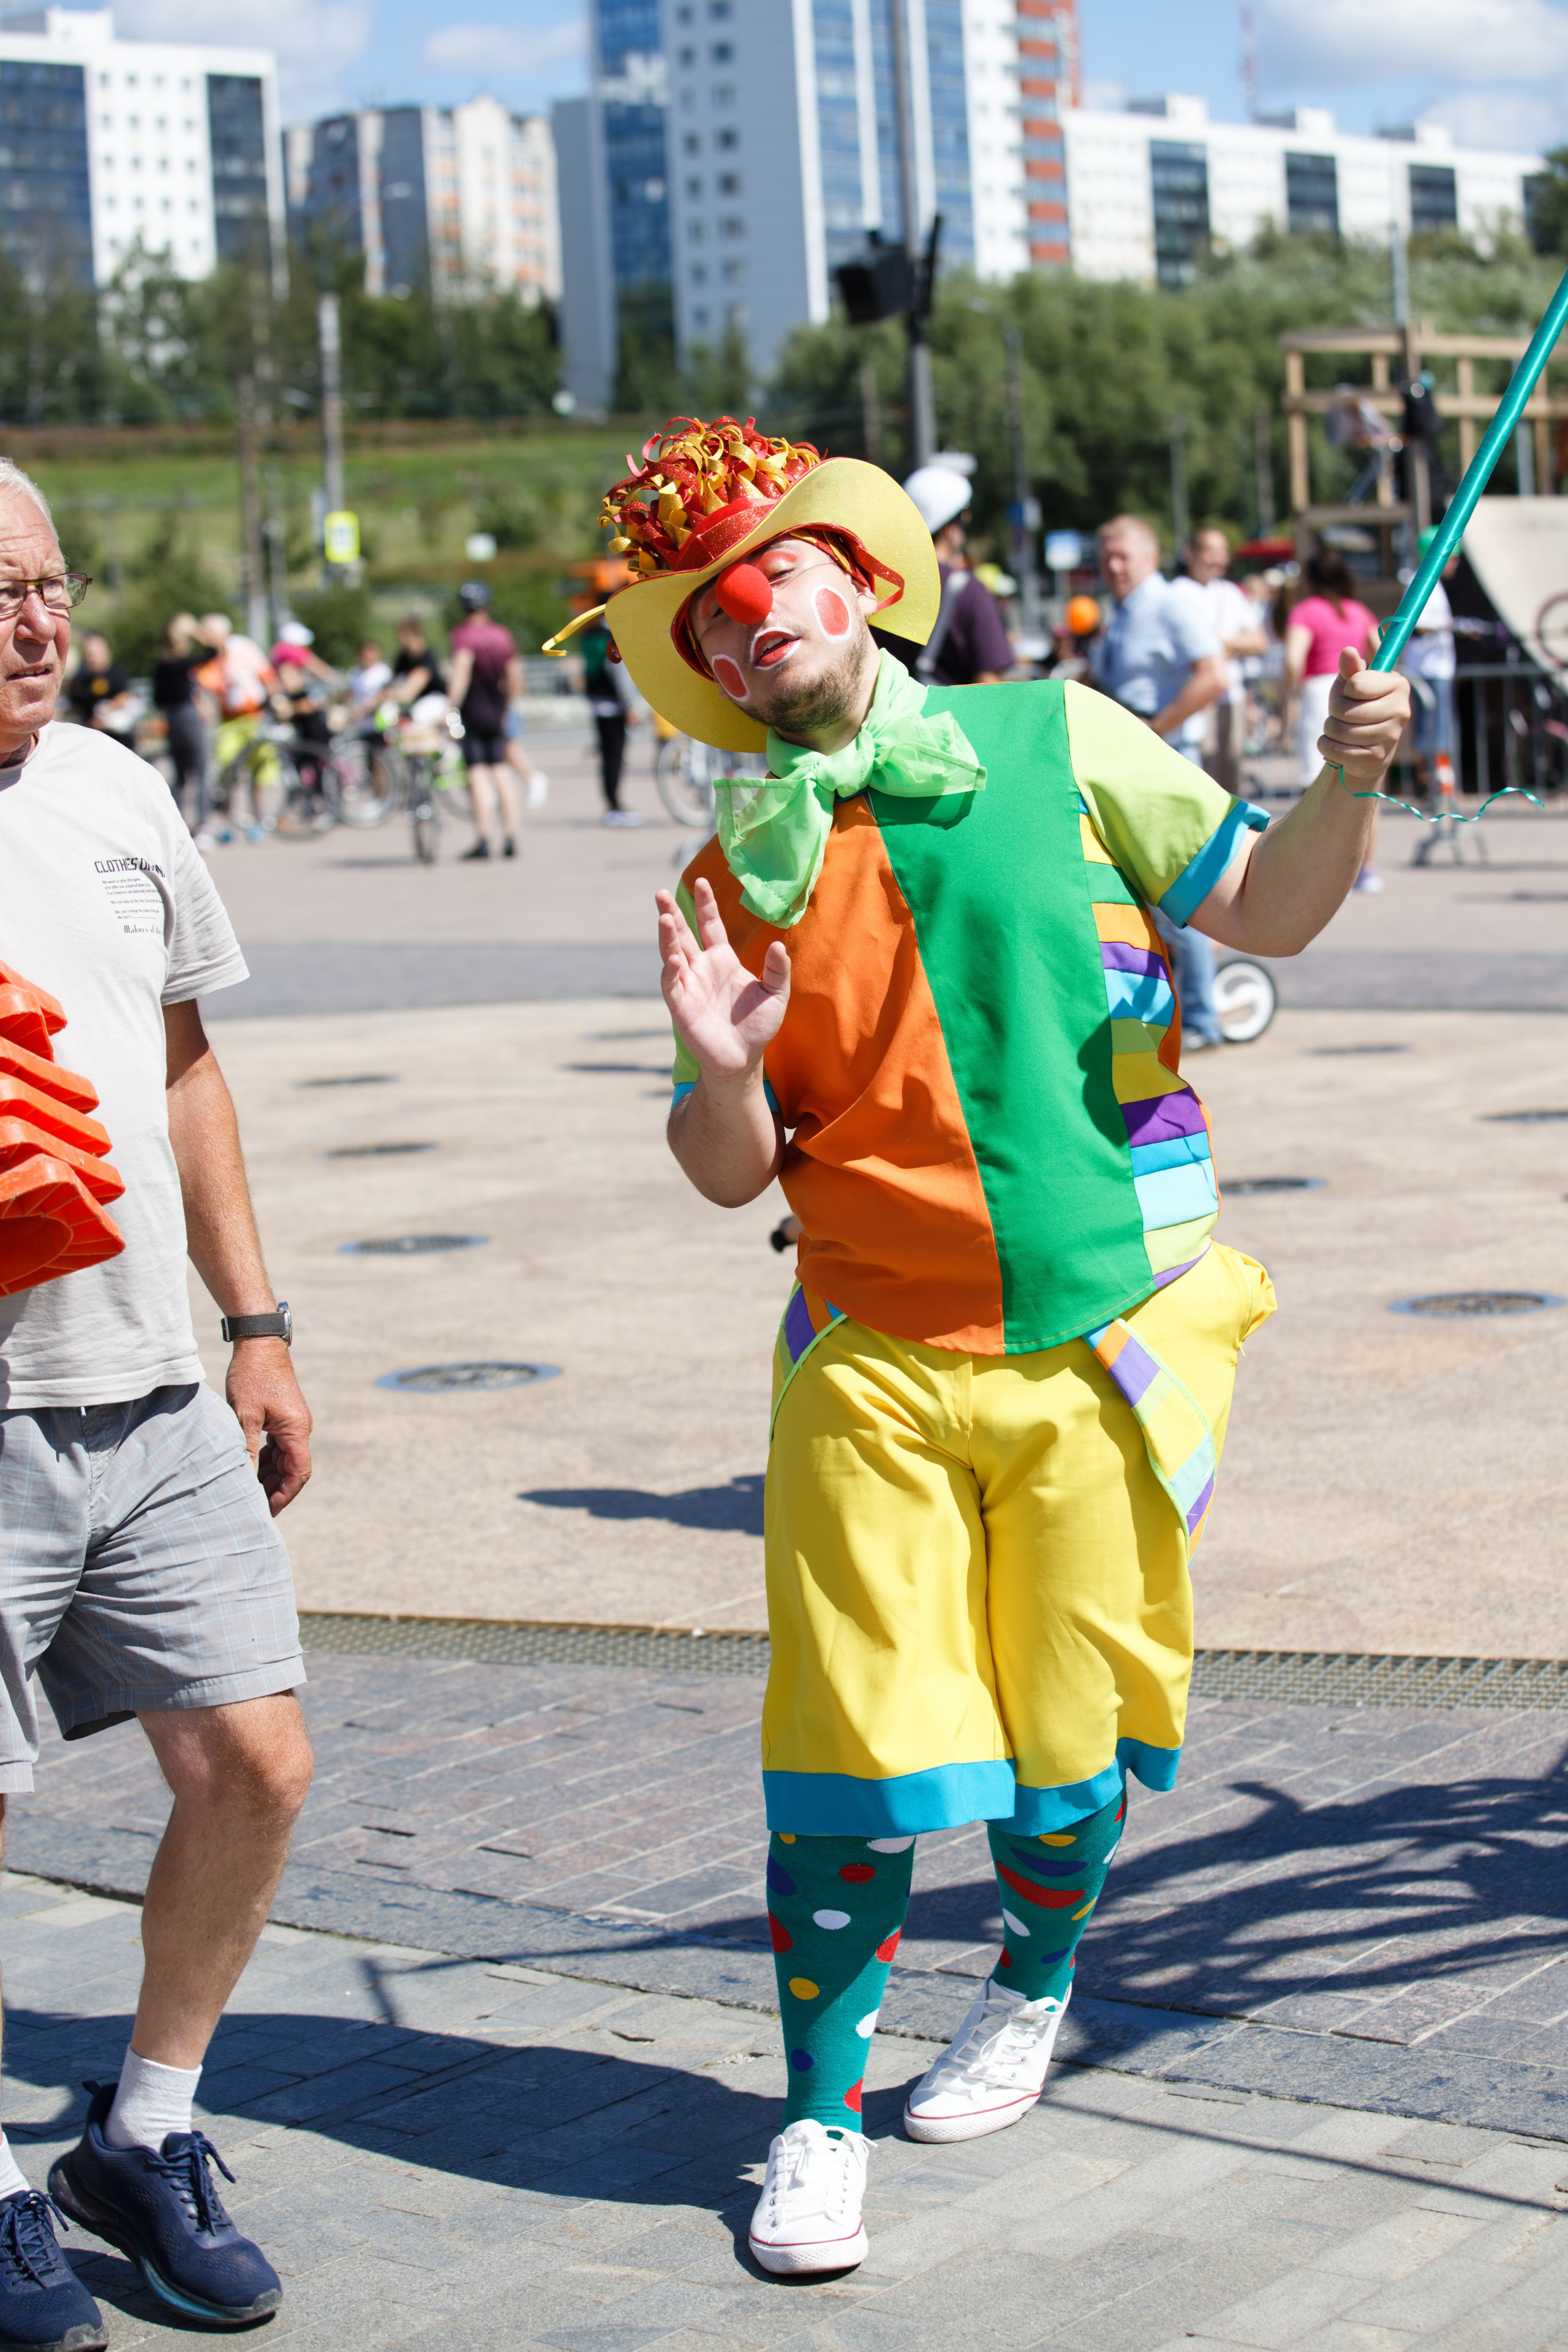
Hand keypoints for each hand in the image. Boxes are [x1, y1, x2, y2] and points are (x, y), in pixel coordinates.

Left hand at [226, 1339, 312, 1515]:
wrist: (259, 1342)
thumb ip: (246, 1450)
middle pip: (292, 1469)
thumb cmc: (252, 1375)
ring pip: (284, 1459)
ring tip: (247, 1490)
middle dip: (274, 1489)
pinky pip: (278, 1447)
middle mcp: (299, 1428)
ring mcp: (292, 1423)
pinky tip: (248, 1466)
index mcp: (296, 1430)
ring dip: (268, 1475)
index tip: (265, 1511)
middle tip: (251, 1505)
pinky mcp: (282, 1417)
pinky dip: (265, 1460)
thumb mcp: (244, 1415)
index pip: (298, 1473)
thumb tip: (243, 1481)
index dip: (283, 1495)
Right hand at [656, 876, 789, 1081]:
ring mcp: (689, 986)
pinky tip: (673, 959)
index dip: (705, 904)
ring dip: (667, 937)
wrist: (744, 1058)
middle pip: (683, 935)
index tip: (701, 881)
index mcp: (722, 960)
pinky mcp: (681, 1007)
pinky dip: (670, 972)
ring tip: (663, 917)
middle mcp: (701, 969)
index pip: (709, 925)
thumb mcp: (776, 994)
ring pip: (672, 955)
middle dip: (672, 914)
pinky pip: (672, 986)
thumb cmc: (758, 1026)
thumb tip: (779, 945)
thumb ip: (778, 970)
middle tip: (660, 893)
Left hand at [1320, 647, 1409, 788]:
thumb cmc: (1357, 709)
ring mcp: (1391, 736)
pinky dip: (1327, 747)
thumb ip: (1351, 668)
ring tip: (1340, 731)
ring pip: (1338, 730)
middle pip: (1344, 709)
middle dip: (1334, 712)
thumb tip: (1348, 651)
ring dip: (1330, 731)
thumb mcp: (1351, 686)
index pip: (1356, 684)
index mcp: (1398, 685)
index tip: (1353, 695)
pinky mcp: (1377, 759)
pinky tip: (1336, 746)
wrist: (1364, 750)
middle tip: (1343, 716)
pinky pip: (1336, 750)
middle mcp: (1401, 710)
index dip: (1346, 690)